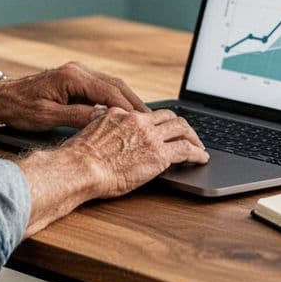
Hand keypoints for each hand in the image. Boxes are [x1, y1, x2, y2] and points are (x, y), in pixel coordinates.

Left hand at [0, 61, 146, 130]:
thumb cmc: (18, 108)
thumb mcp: (47, 117)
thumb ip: (77, 117)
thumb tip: (103, 120)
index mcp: (72, 77)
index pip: (110, 91)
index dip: (129, 107)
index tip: (144, 121)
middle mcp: (77, 70)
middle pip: (116, 85)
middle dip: (134, 102)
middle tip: (152, 120)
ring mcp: (76, 73)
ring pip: (111, 85)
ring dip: (127, 100)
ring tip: (143, 118)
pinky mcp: (74, 80)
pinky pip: (101, 87)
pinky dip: (115, 99)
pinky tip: (122, 112)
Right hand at [58, 107, 208, 198]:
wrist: (80, 168)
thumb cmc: (78, 158)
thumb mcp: (89, 133)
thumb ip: (101, 127)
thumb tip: (102, 126)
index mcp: (120, 114)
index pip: (146, 113)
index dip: (159, 121)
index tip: (163, 128)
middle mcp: (138, 121)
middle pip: (169, 116)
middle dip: (181, 125)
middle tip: (188, 135)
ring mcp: (150, 136)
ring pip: (181, 128)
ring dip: (193, 137)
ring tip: (199, 146)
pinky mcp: (159, 154)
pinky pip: (186, 149)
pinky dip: (197, 152)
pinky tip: (201, 158)